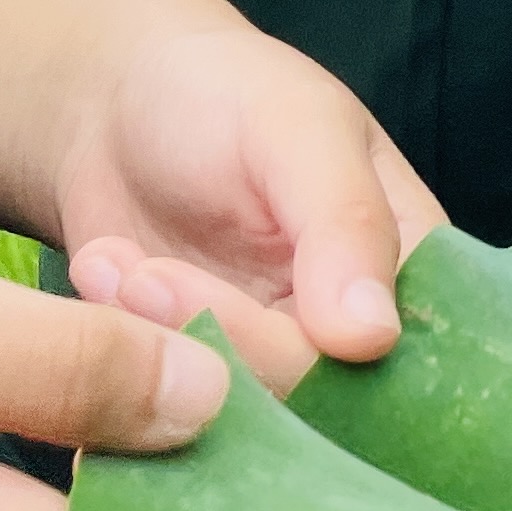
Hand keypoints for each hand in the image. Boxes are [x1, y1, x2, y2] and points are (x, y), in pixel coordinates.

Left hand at [49, 20, 439, 397]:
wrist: (119, 110)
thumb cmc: (225, 94)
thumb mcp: (297, 126)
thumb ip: (346, 220)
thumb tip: (374, 339)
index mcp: (409, 264)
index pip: (393, 353)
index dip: (317, 353)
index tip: (222, 301)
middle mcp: (350, 329)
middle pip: (305, 393)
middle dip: (213, 336)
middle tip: (142, 276)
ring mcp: (270, 362)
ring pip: (231, 413)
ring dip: (159, 342)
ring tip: (111, 265)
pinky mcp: (197, 380)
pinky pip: (169, 416)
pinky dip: (124, 360)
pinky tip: (102, 282)